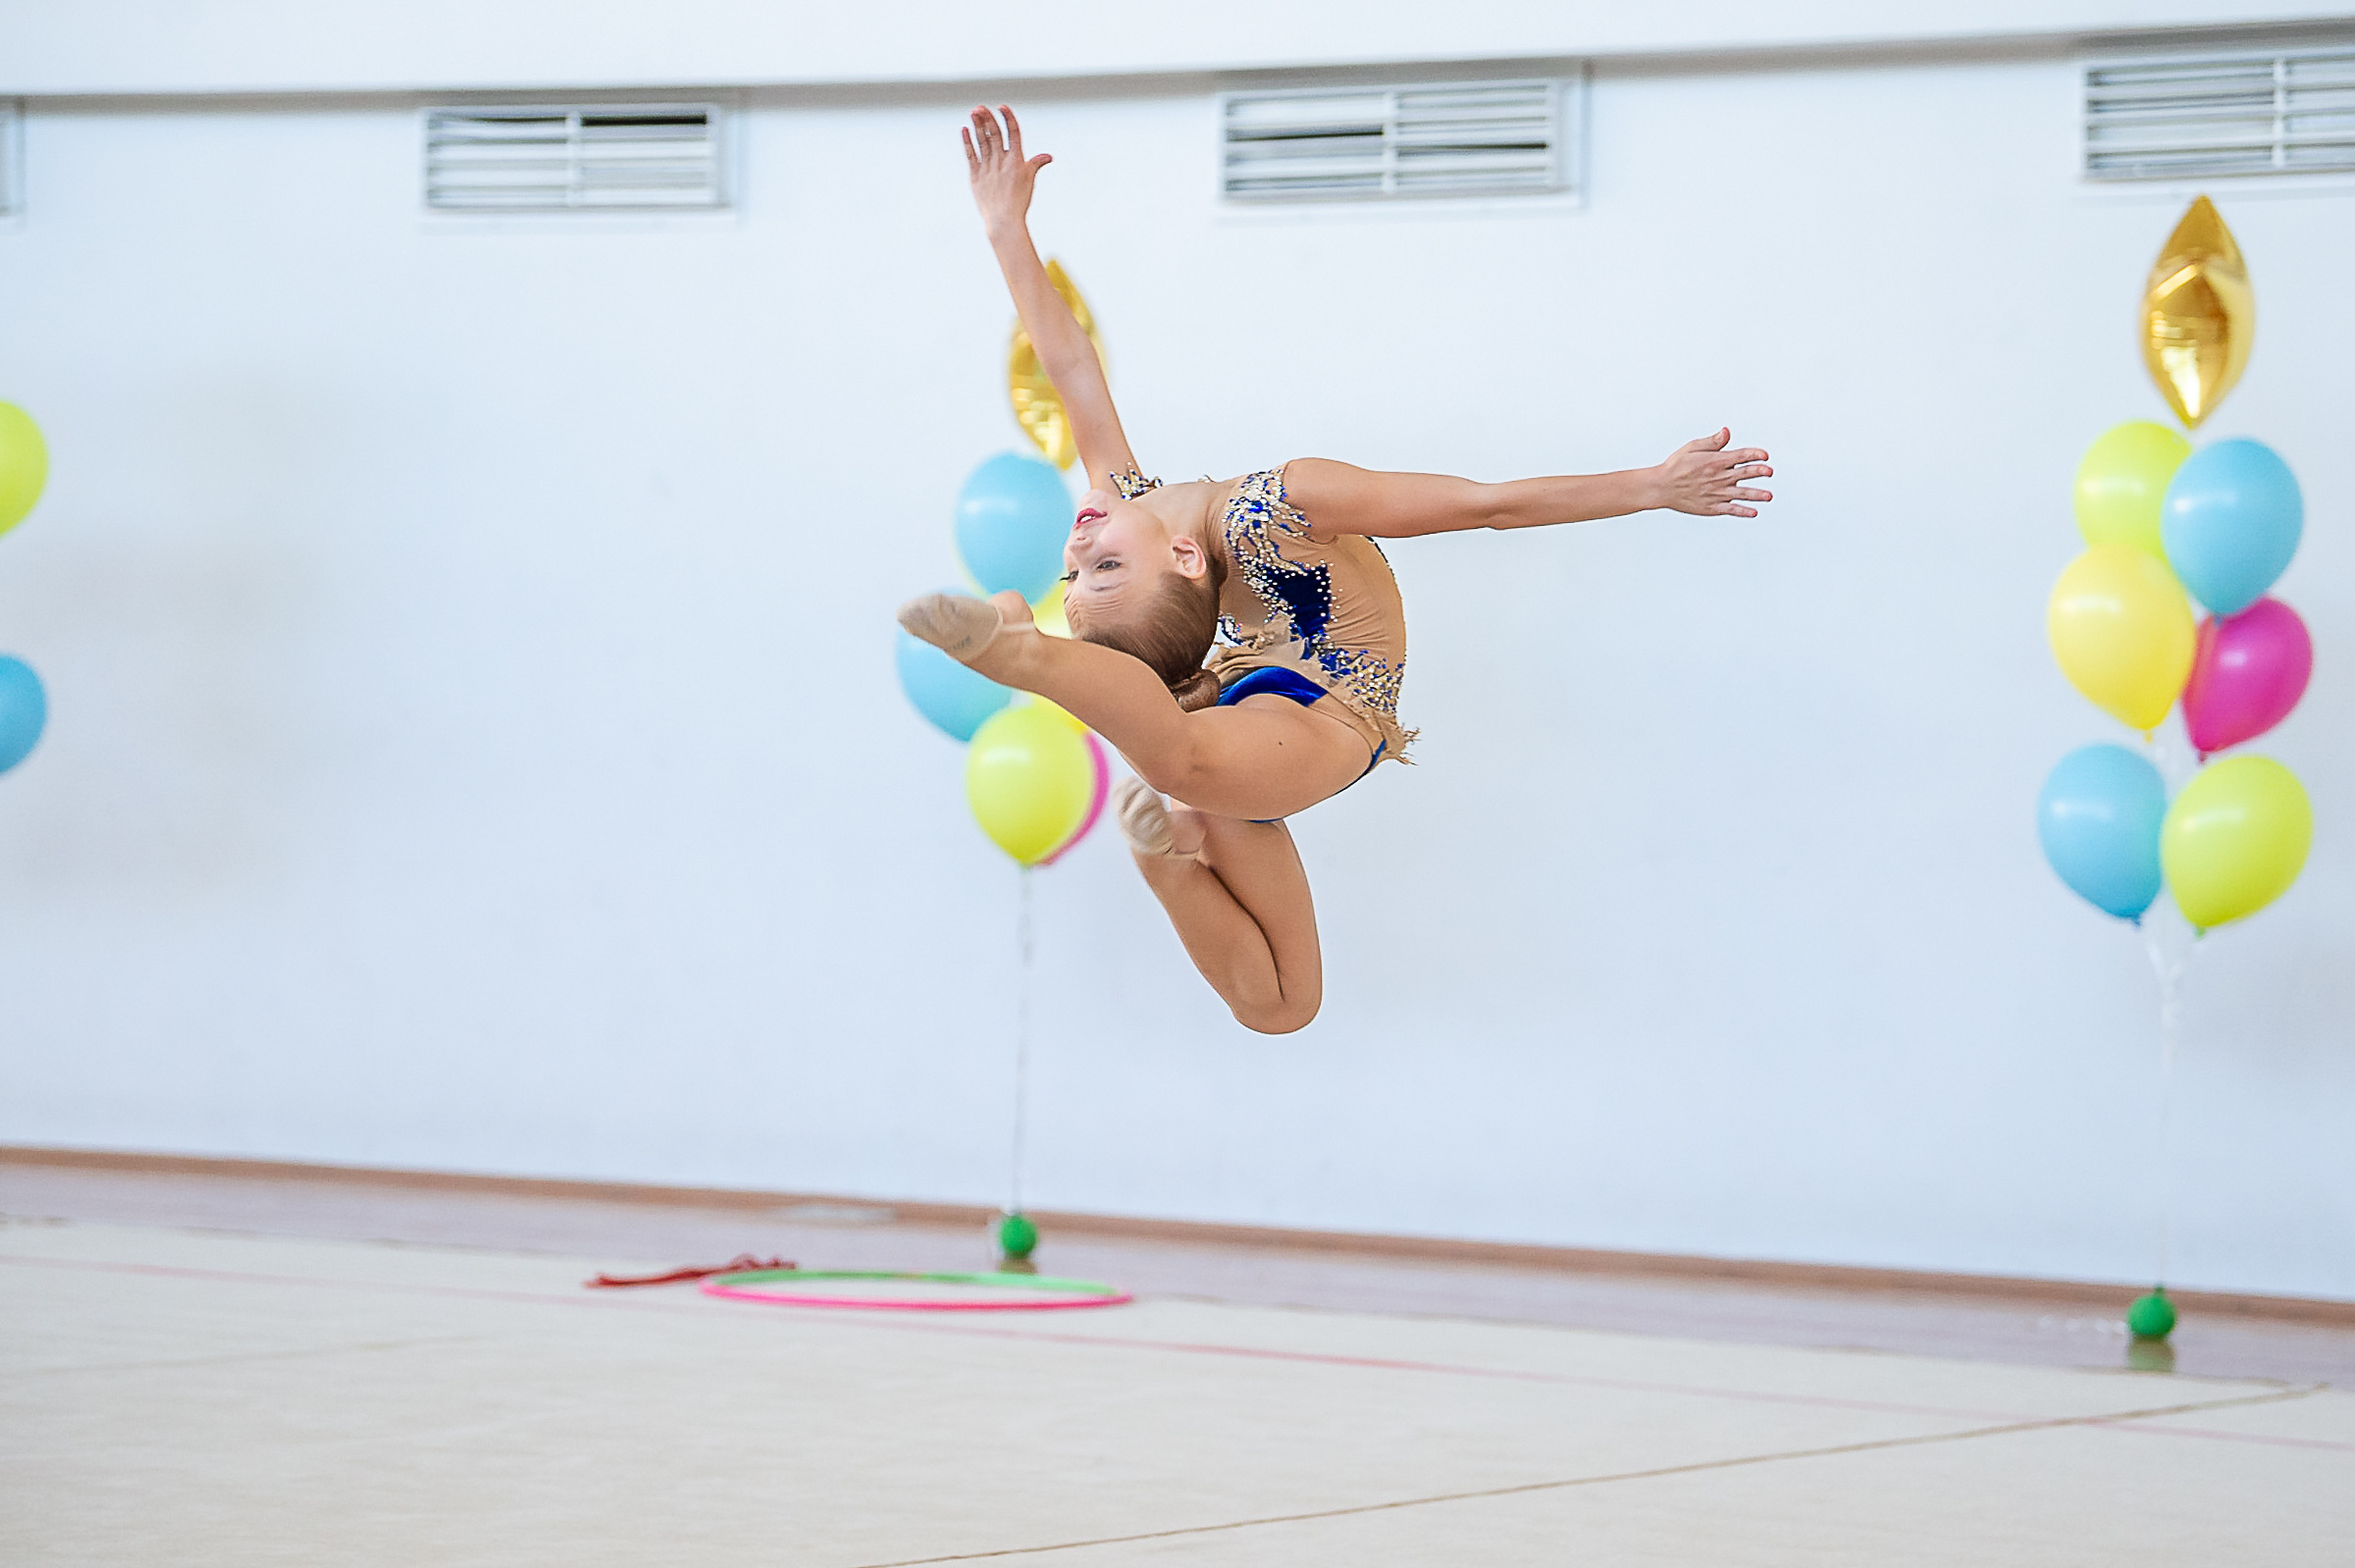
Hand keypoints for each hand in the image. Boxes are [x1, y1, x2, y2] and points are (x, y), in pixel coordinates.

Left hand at [963, 105, 1050, 237]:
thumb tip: (1048, 157)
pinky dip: (967, 141)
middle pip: (994, 134)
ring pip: (982, 141)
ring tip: (974, 112)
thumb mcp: (1030, 180)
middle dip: (987, 118)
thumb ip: (1036, 164)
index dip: (1008, 118)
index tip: (1002, 107)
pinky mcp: (976, 176)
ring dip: (977, 125)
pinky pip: (971, 154)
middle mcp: (1001, 161)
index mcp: (1016, 161)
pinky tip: (965, 130)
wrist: (1003, 220)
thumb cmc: (1018, 201)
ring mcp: (987, 168)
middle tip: (980, 107)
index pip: (1013, 133)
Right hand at [1652, 429, 1772, 517]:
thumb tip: (1727, 432)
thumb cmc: (1676, 466)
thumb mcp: (1693, 447)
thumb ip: (1713, 441)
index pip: (1741, 455)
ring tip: (1769, 496)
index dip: (1755, 454)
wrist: (1661, 487)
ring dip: (1757, 495)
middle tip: (1770, 472)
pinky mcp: (1712, 507)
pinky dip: (1743, 512)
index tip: (1765, 455)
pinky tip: (1753, 512)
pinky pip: (1731, 510)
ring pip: (1742, 494)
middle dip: (1760, 472)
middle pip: (1746, 473)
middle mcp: (1719, 478)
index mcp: (1716, 461)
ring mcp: (1717, 494)